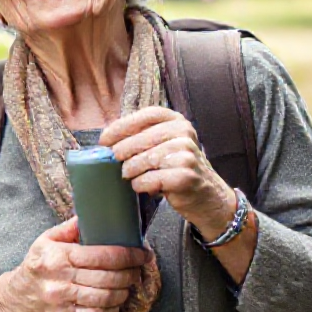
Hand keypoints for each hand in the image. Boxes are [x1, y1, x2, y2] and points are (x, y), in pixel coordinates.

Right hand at [0, 217, 146, 311]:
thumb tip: (91, 216)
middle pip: (108, 280)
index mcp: (57, 259)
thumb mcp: (45, 242)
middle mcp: (59, 284)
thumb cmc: (33, 270)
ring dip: (121, 297)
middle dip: (130, 275)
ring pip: (105, 303)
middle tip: (135, 271)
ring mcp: (61, 308)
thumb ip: (69, 229)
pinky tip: (109, 308)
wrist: (11, 302)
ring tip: (124, 289)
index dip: (129, 255)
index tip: (141, 254)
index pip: (102, 256)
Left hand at [100, 106, 236, 240]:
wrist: (206, 195)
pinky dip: (141, 184)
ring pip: (144, 160)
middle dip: (122, 152)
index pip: (146, 116)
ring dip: (131, 171)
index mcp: (178, 121)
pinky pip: (150, 179)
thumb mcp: (165, 144)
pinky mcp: (186, 176)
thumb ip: (143, 136)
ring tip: (130, 176)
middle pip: (142, 139)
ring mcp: (187, 154)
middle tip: (115, 162)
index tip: (104, 139)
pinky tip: (143, 186)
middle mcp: (185, 134)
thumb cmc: (177, 168)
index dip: (122, 126)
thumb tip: (106, 141)